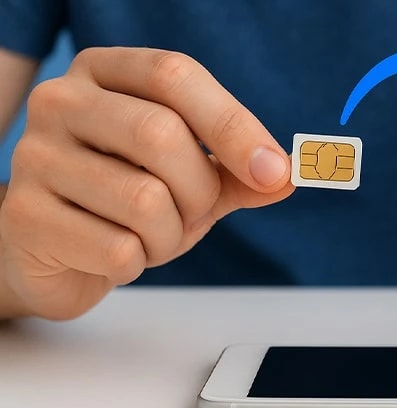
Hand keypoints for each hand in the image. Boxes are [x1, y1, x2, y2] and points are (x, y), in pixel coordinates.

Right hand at [0, 47, 293, 319]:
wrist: (57, 251)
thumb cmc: (129, 199)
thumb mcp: (193, 176)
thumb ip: (240, 171)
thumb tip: (288, 175)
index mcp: (105, 73)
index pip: (175, 75)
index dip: (233, 124)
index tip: (274, 171)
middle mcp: (60, 101)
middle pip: (160, 134)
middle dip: (199, 190)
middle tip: (193, 213)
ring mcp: (34, 156)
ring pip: (143, 199)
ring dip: (170, 235)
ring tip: (149, 235)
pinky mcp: (23, 215)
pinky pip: (118, 249)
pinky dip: (138, 263)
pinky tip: (117, 254)